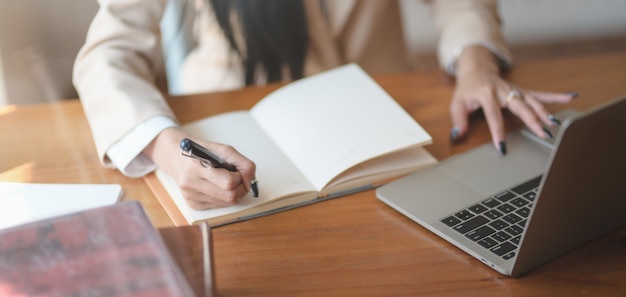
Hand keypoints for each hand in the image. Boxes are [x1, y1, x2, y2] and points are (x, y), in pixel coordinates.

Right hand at [143, 127, 256, 208]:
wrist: (177, 158)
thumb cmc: (202, 153)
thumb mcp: (223, 150)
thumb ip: (242, 163)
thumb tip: (251, 182)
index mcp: (196, 166)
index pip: (229, 182)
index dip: (239, 177)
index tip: (237, 171)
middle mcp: (190, 183)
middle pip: (229, 197)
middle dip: (239, 188)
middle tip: (236, 178)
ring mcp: (190, 196)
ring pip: (226, 203)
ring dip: (232, 192)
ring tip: (225, 180)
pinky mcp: (192, 204)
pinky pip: (218, 206)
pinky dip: (223, 197)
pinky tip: (216, 187)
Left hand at [450, 46, 576, 153]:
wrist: (476, 69)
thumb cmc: (467, 89)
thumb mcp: (457, 103)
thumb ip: (458, 120)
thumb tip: (457, 137)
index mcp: (486, 94)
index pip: (493, 116)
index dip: (498, 132)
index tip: (503, 147)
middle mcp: (503, 91)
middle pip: (520, 106)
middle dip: (532, 120)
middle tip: (543, 133)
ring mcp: (515, 90)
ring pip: (533, 100)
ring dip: (545, 112)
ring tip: (555, 123)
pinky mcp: (522, 90)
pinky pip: (540, 94)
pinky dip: (556, 95)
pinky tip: (571, 97)